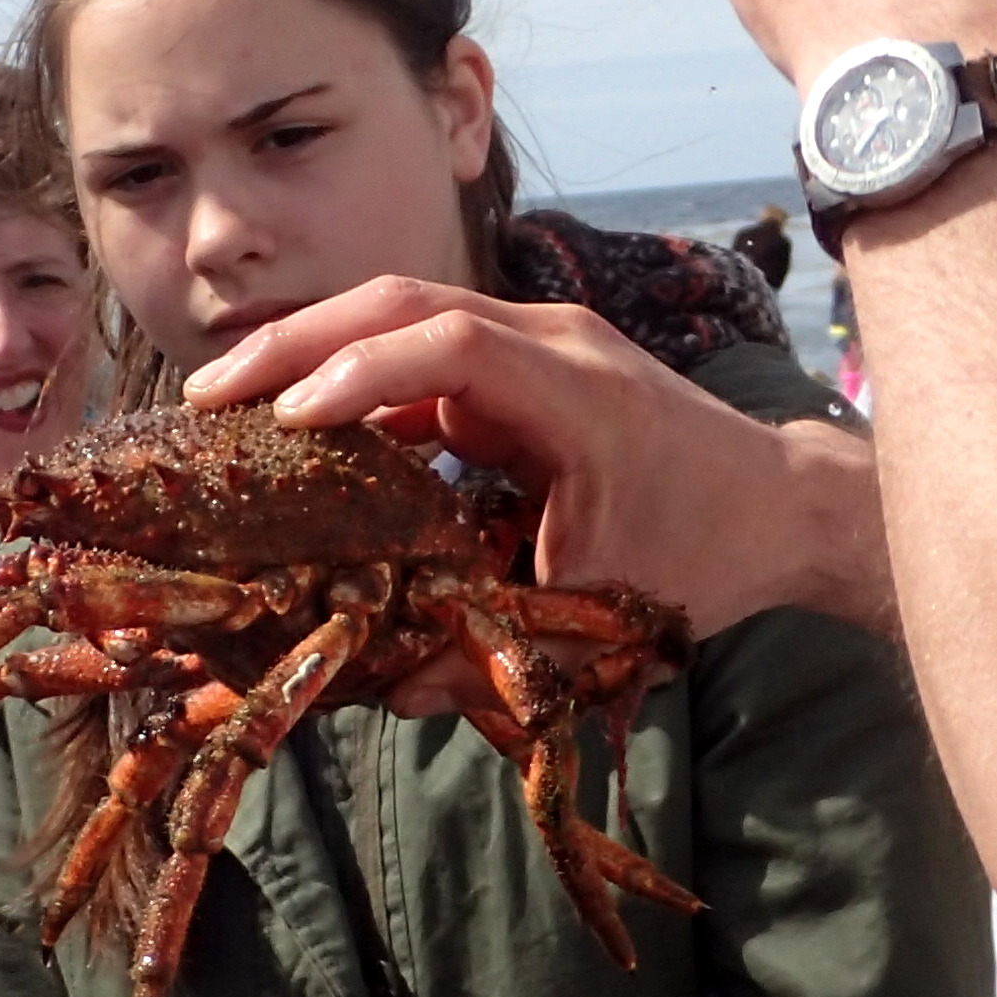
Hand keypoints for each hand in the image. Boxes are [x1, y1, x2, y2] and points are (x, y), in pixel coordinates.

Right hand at [186, 276, 886, 664]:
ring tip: (228, 404)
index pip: (448, 347)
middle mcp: (551, 343)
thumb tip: (385, 691)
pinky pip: (419, 364)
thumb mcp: (600, 615)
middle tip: (210, 394)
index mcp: (576, 389)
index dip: (360, 373)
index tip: (285, 417)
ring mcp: (534, 348)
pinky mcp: (517, 373)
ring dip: (313, 355)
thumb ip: (495, 650)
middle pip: (404, 305)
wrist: (785, 507)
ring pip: (402, 320)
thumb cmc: (706, 556)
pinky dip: (353, 387)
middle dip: (300, 344)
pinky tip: (295, 433)